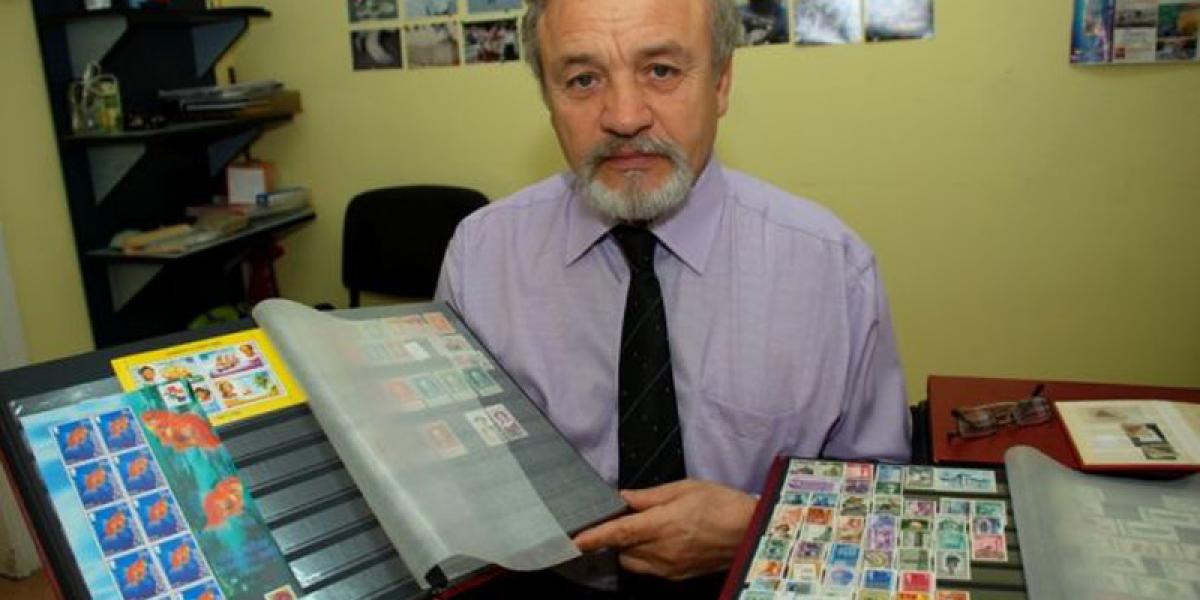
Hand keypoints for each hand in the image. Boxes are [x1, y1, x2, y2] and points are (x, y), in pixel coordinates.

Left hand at [573, 479, 756, 580]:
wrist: (752, 532)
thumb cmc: (722, 504)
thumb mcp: (684, 489)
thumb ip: (649, 496)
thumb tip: (623, 498)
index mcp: (662, 525)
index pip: (618, 533)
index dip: (594, 537)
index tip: (574, 540)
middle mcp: (663, 550)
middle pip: (621, 550)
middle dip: (616, 538)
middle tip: (625, 520)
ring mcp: (670, 567)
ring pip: (633, 563)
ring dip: (630, 549)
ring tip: (647, 530)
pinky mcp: (678, 576)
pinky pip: (650, 570)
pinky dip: (646, 558)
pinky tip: (661, 542)